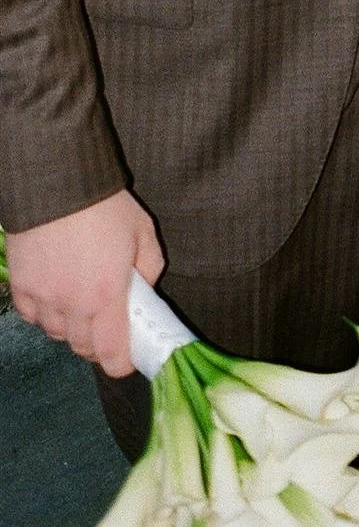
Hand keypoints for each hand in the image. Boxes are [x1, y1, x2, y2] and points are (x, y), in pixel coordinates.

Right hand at [5, 190, 163, 376]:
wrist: (57, 184)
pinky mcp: (21, 287)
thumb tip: (144, 292)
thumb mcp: (143, 233)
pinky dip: (47, 313)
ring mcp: (42, 298)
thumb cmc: (104, 206)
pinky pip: (34, 317)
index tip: (128, 357)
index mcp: (106, 296)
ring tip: (84, 302)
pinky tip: (58, 293)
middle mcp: (71, 305)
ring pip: (57, 334)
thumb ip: (149, 269)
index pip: (111, 354)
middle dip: (99, 343)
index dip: (122, 363)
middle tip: (110, 325)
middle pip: (83, 348)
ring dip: (73, 327)